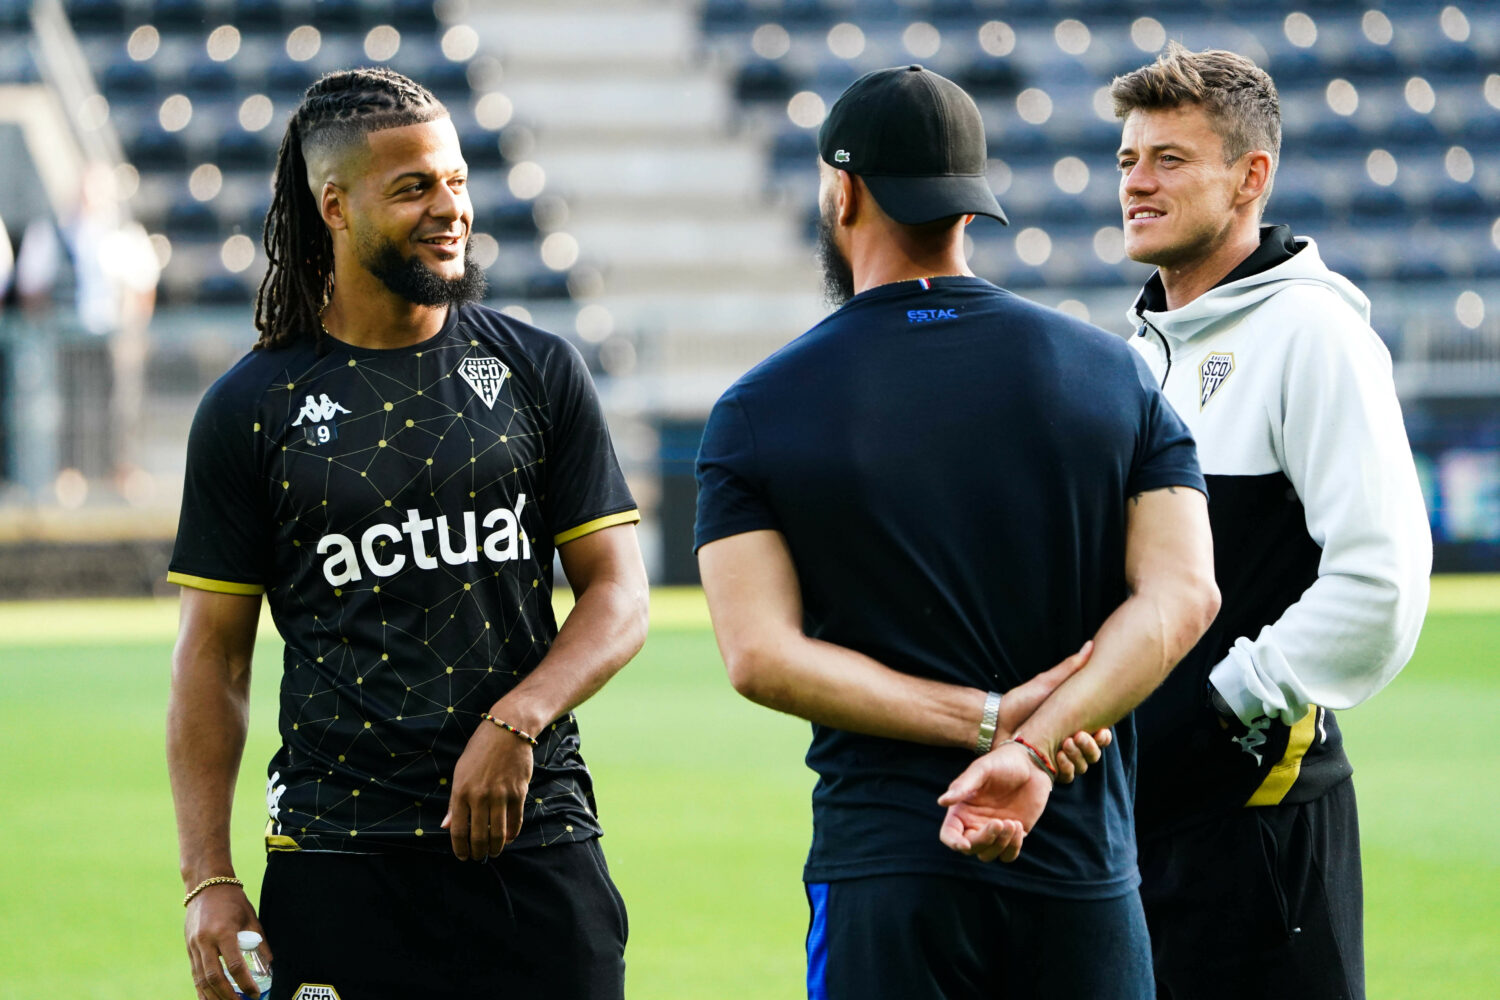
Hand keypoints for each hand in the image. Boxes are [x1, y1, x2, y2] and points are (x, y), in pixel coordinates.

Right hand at [185, 884, 269, 999]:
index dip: (245, 983)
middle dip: (228, 996)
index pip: (235, 966)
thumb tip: (270, 964)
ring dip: (213, 997)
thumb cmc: (233, 900)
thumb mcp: (251, 918)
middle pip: (215, 977)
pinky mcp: (188, 948)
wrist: (206, 885)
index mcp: (223, 932)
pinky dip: (201, 989)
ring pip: (201, 979)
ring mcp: (194, 946)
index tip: (255, 994)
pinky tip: (209, 999)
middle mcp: (205, 941)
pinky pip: (194, 974)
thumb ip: (259, 942)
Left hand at [443, 720, 533, 859]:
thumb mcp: (460, 773)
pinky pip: (515, 822)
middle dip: (478, 851)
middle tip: (479, 856)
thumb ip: (454, 803)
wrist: (507, 730)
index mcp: (461, 791)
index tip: (463, 856)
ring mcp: (500, 795)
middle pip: (478, 836)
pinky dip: (512, 834)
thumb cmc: (480, 751)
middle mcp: (480, 796)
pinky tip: (508, 838)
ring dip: (496, 848)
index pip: (458, 830)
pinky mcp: (518, 792)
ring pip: (498, 833)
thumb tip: (446, 826)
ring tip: (494, 851)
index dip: (460, 848)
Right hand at [938, 742, 1051, 862]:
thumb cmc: (1000, 763)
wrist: (1030, 764)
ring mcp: (994, 832)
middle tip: (998, 822)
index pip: (949, 834)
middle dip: (983, 840)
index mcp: (961, 811)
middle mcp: (975, 824)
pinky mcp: (1014, 836)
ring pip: (988, 855)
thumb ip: (962, 786)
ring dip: (999, 845)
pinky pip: (1008, 854)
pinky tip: (1018, 826)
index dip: (953, 842)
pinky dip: (1013, 847)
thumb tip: (941, 802)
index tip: (965, 844)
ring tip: (1012, 823)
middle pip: (970, 848)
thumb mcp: (981, 770)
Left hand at [996, 641, 1110, 781]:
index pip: (1100, 734)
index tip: (1102, 730)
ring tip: (1065, 745)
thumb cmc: (1022, 700)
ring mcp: (1059, 757)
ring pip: (1083, 766)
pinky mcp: (1047, 770)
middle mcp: (1070, 742)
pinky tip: (1057, 759)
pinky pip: (1065, 777)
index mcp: (1075, 723)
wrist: (996, 720)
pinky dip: (1066, 770)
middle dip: (1092, 747)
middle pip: (1095, 752)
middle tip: (1080, 736)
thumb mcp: (1047, 683)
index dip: (1104, 735)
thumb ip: (1070, 669)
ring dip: (1079, 758)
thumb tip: (1091, 645)